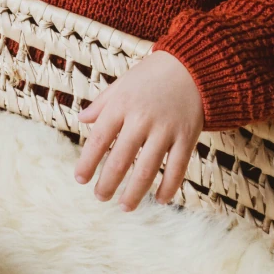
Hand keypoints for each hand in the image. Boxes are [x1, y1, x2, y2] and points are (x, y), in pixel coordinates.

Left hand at [74, 50, 203, 210]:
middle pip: (120, 159)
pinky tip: (159, 199)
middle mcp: (141, 119)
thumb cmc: (151, 76)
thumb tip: (81, 120)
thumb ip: (102, 103)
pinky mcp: (187, 137)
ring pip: (147, 169)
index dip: (87, 162)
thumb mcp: (122, 84)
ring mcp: (165, 130)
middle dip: (108, 183)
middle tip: (100, 197)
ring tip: (125, 206)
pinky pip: (177, 168)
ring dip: (135, 192)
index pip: (98, 139)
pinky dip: (168, 187)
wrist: (193, 67)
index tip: (80, 179)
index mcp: (121, 106)